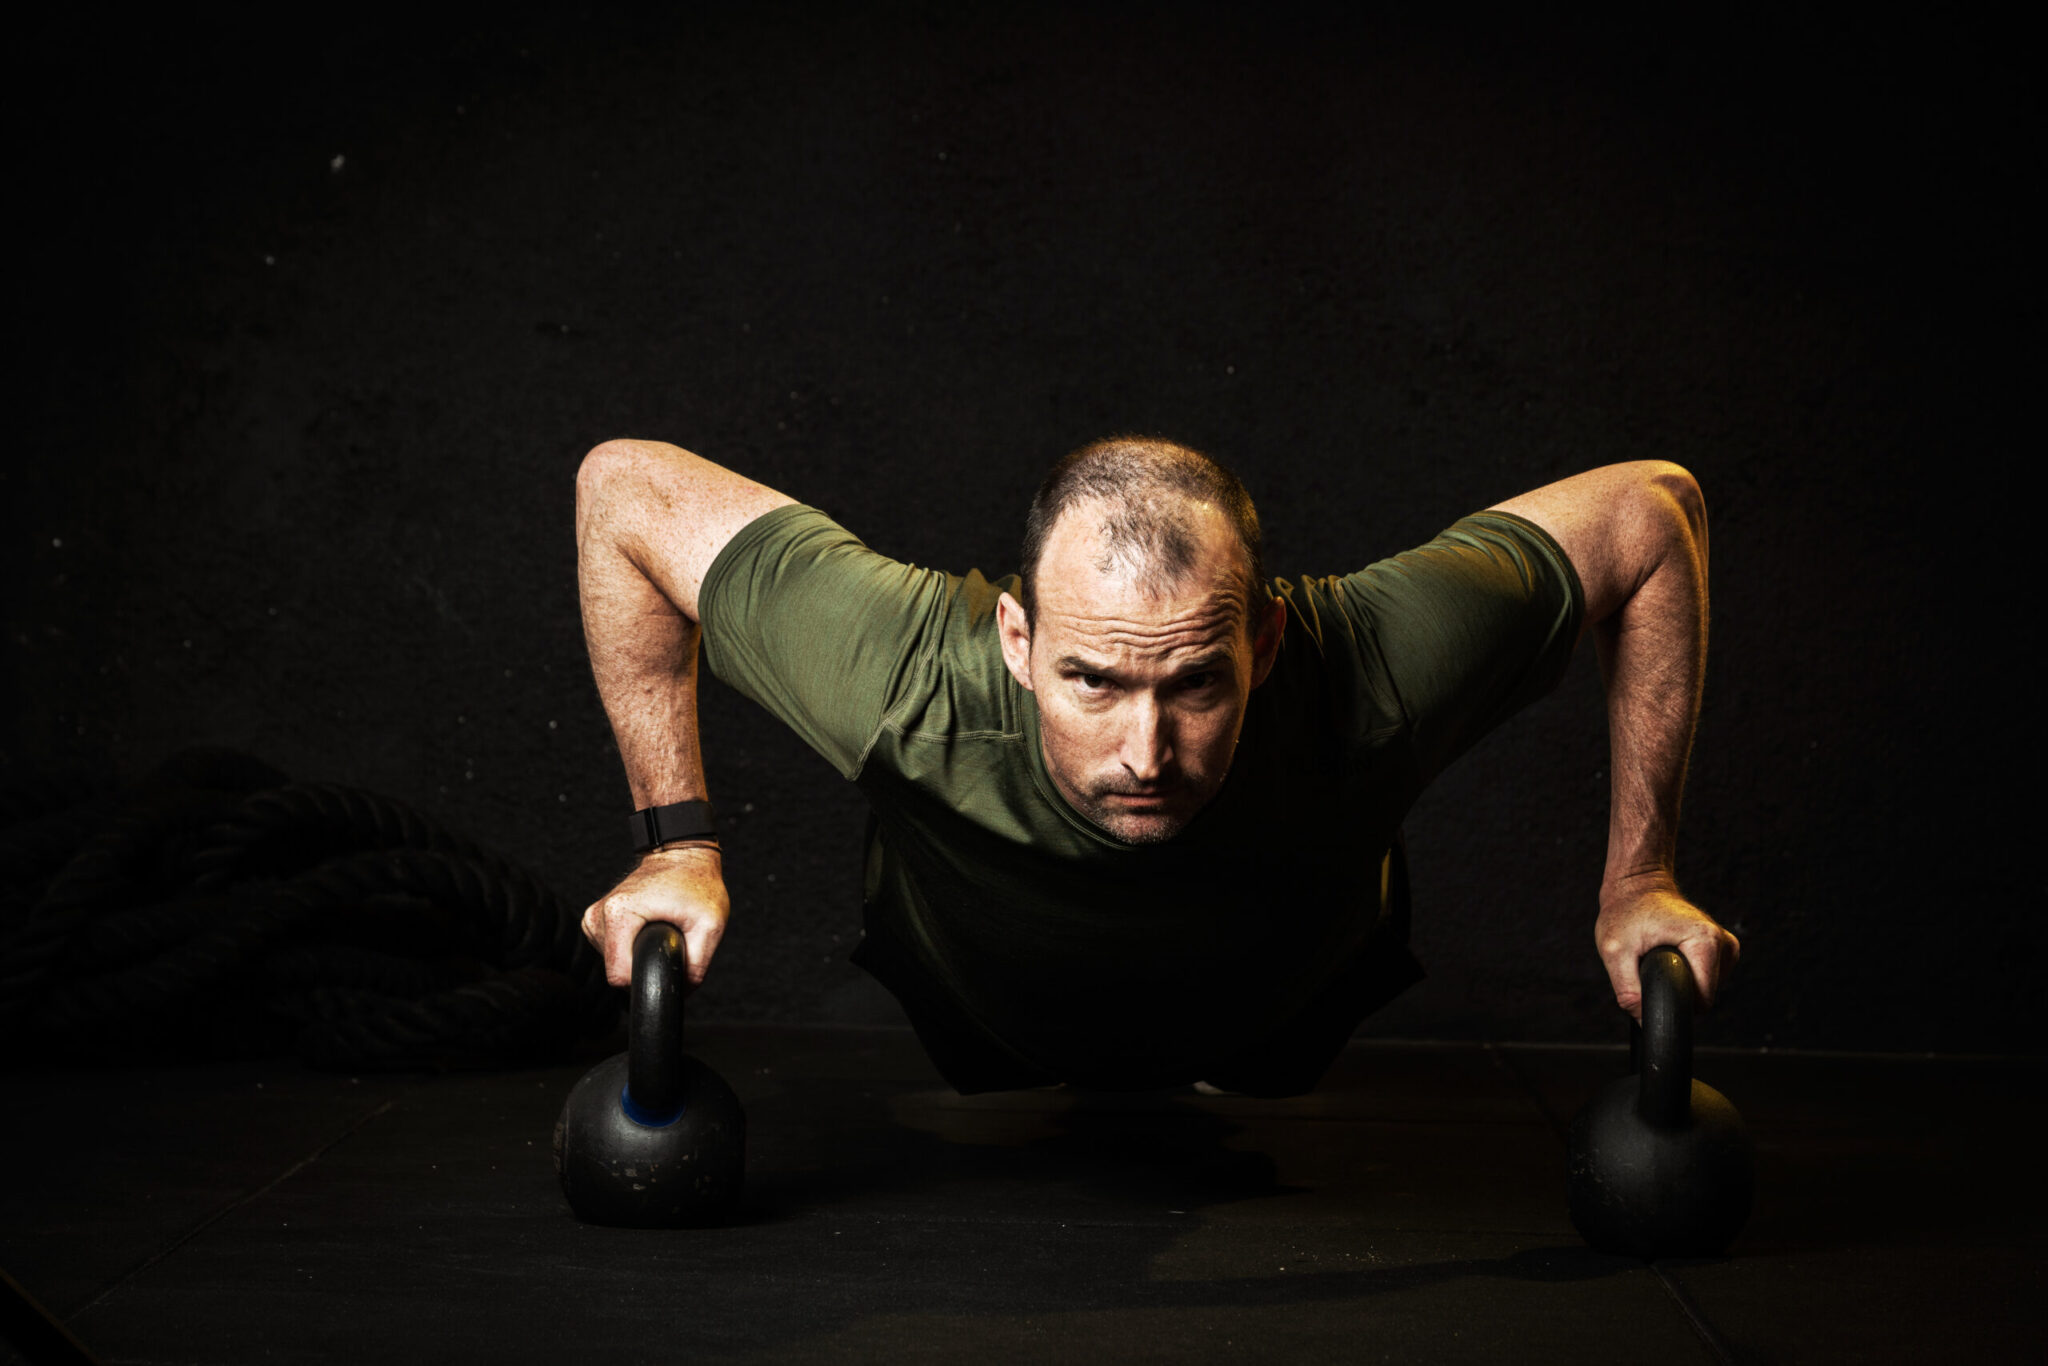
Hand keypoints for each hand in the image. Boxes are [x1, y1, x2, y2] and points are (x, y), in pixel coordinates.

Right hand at [581, 844, 728, 987]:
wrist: (683, 856)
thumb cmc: (696, 882)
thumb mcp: (710, 925)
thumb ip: (697, 965)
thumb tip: (681, 990)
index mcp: (619, 914)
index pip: (620, 976)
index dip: (646, 979)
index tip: (666, 963)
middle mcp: (599, 915)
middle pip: (617, 971)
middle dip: (646, 965)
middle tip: (669, 941)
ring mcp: (595, 917)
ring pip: (614, 963)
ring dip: (638, 956)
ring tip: (659, 931)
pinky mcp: (596, 920)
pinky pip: (612, 952)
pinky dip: (631, 947)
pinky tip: (647, 930)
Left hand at [1595, 875, 1738, 1021]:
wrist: (1636, 884)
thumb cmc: (1625, 911)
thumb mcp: (1615, 952)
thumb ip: (1628, 991)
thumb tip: (1645, 1021)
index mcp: (1706, 941)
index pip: (1701, 1000)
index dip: (1673, 1002)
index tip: (1651, 986)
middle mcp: (1723, 943)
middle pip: (1703, 996)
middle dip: (1674, 990)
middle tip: (1649, 966)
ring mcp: (1726, 946)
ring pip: (1704, 990)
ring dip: (1679, 982)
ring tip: (1657, 957)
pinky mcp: (1722, 950)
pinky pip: (1705, 979)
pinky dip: (1685, 974)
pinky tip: (1669, 956)